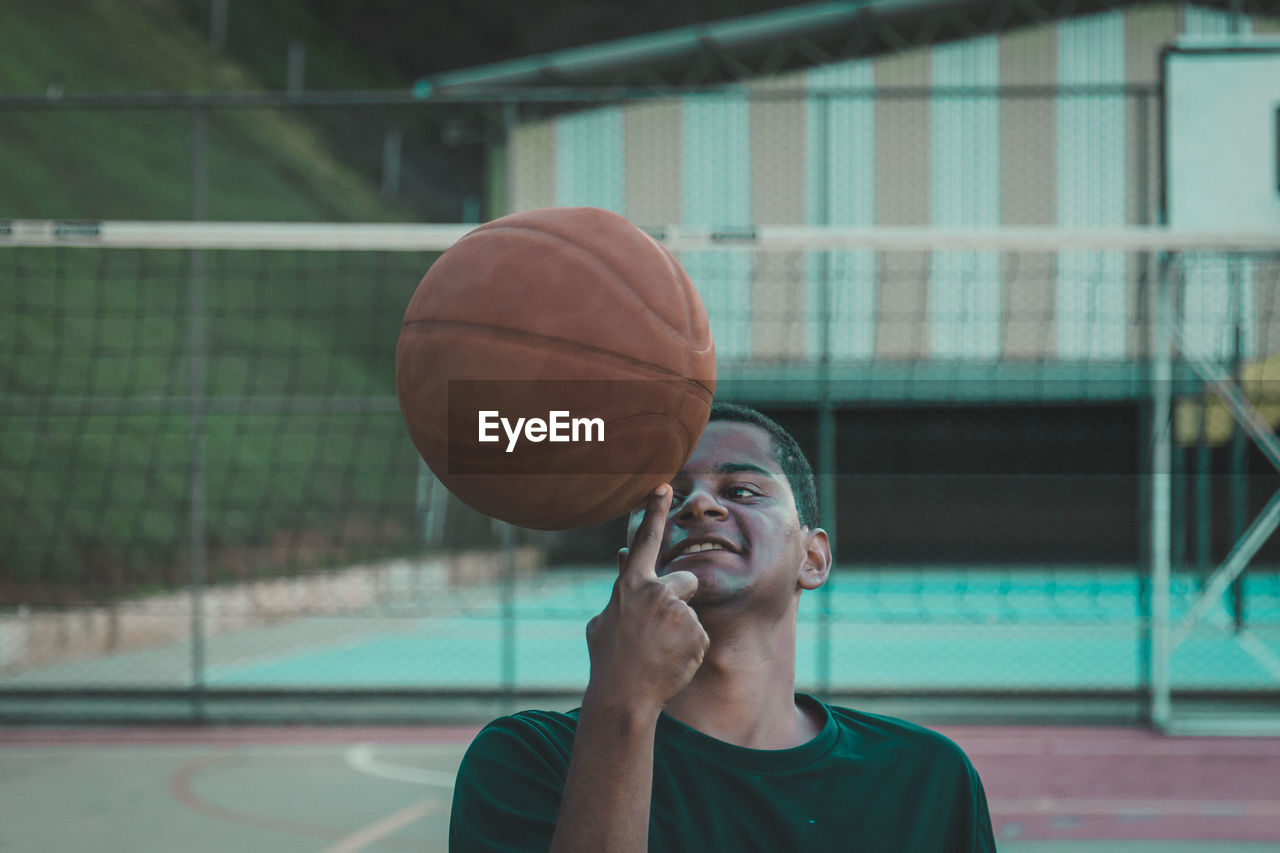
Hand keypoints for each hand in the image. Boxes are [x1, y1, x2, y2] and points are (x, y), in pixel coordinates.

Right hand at [583, 485, 709, 715]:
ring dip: (682, 631)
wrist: (623, 695)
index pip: (646, 540)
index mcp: (631, 586)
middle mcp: (657, 593)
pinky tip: (671, 663)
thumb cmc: (608, 659)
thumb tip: (623, 556)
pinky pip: (700, 637)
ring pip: (692, 615)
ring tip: (659, 653)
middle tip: (661, 630)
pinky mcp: (696, 634)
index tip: (664, 485)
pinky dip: (689, 650)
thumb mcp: (604, 620)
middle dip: (681, 600)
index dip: (654, 511)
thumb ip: (620, 589)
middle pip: (686, 581)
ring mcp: (679, 613)